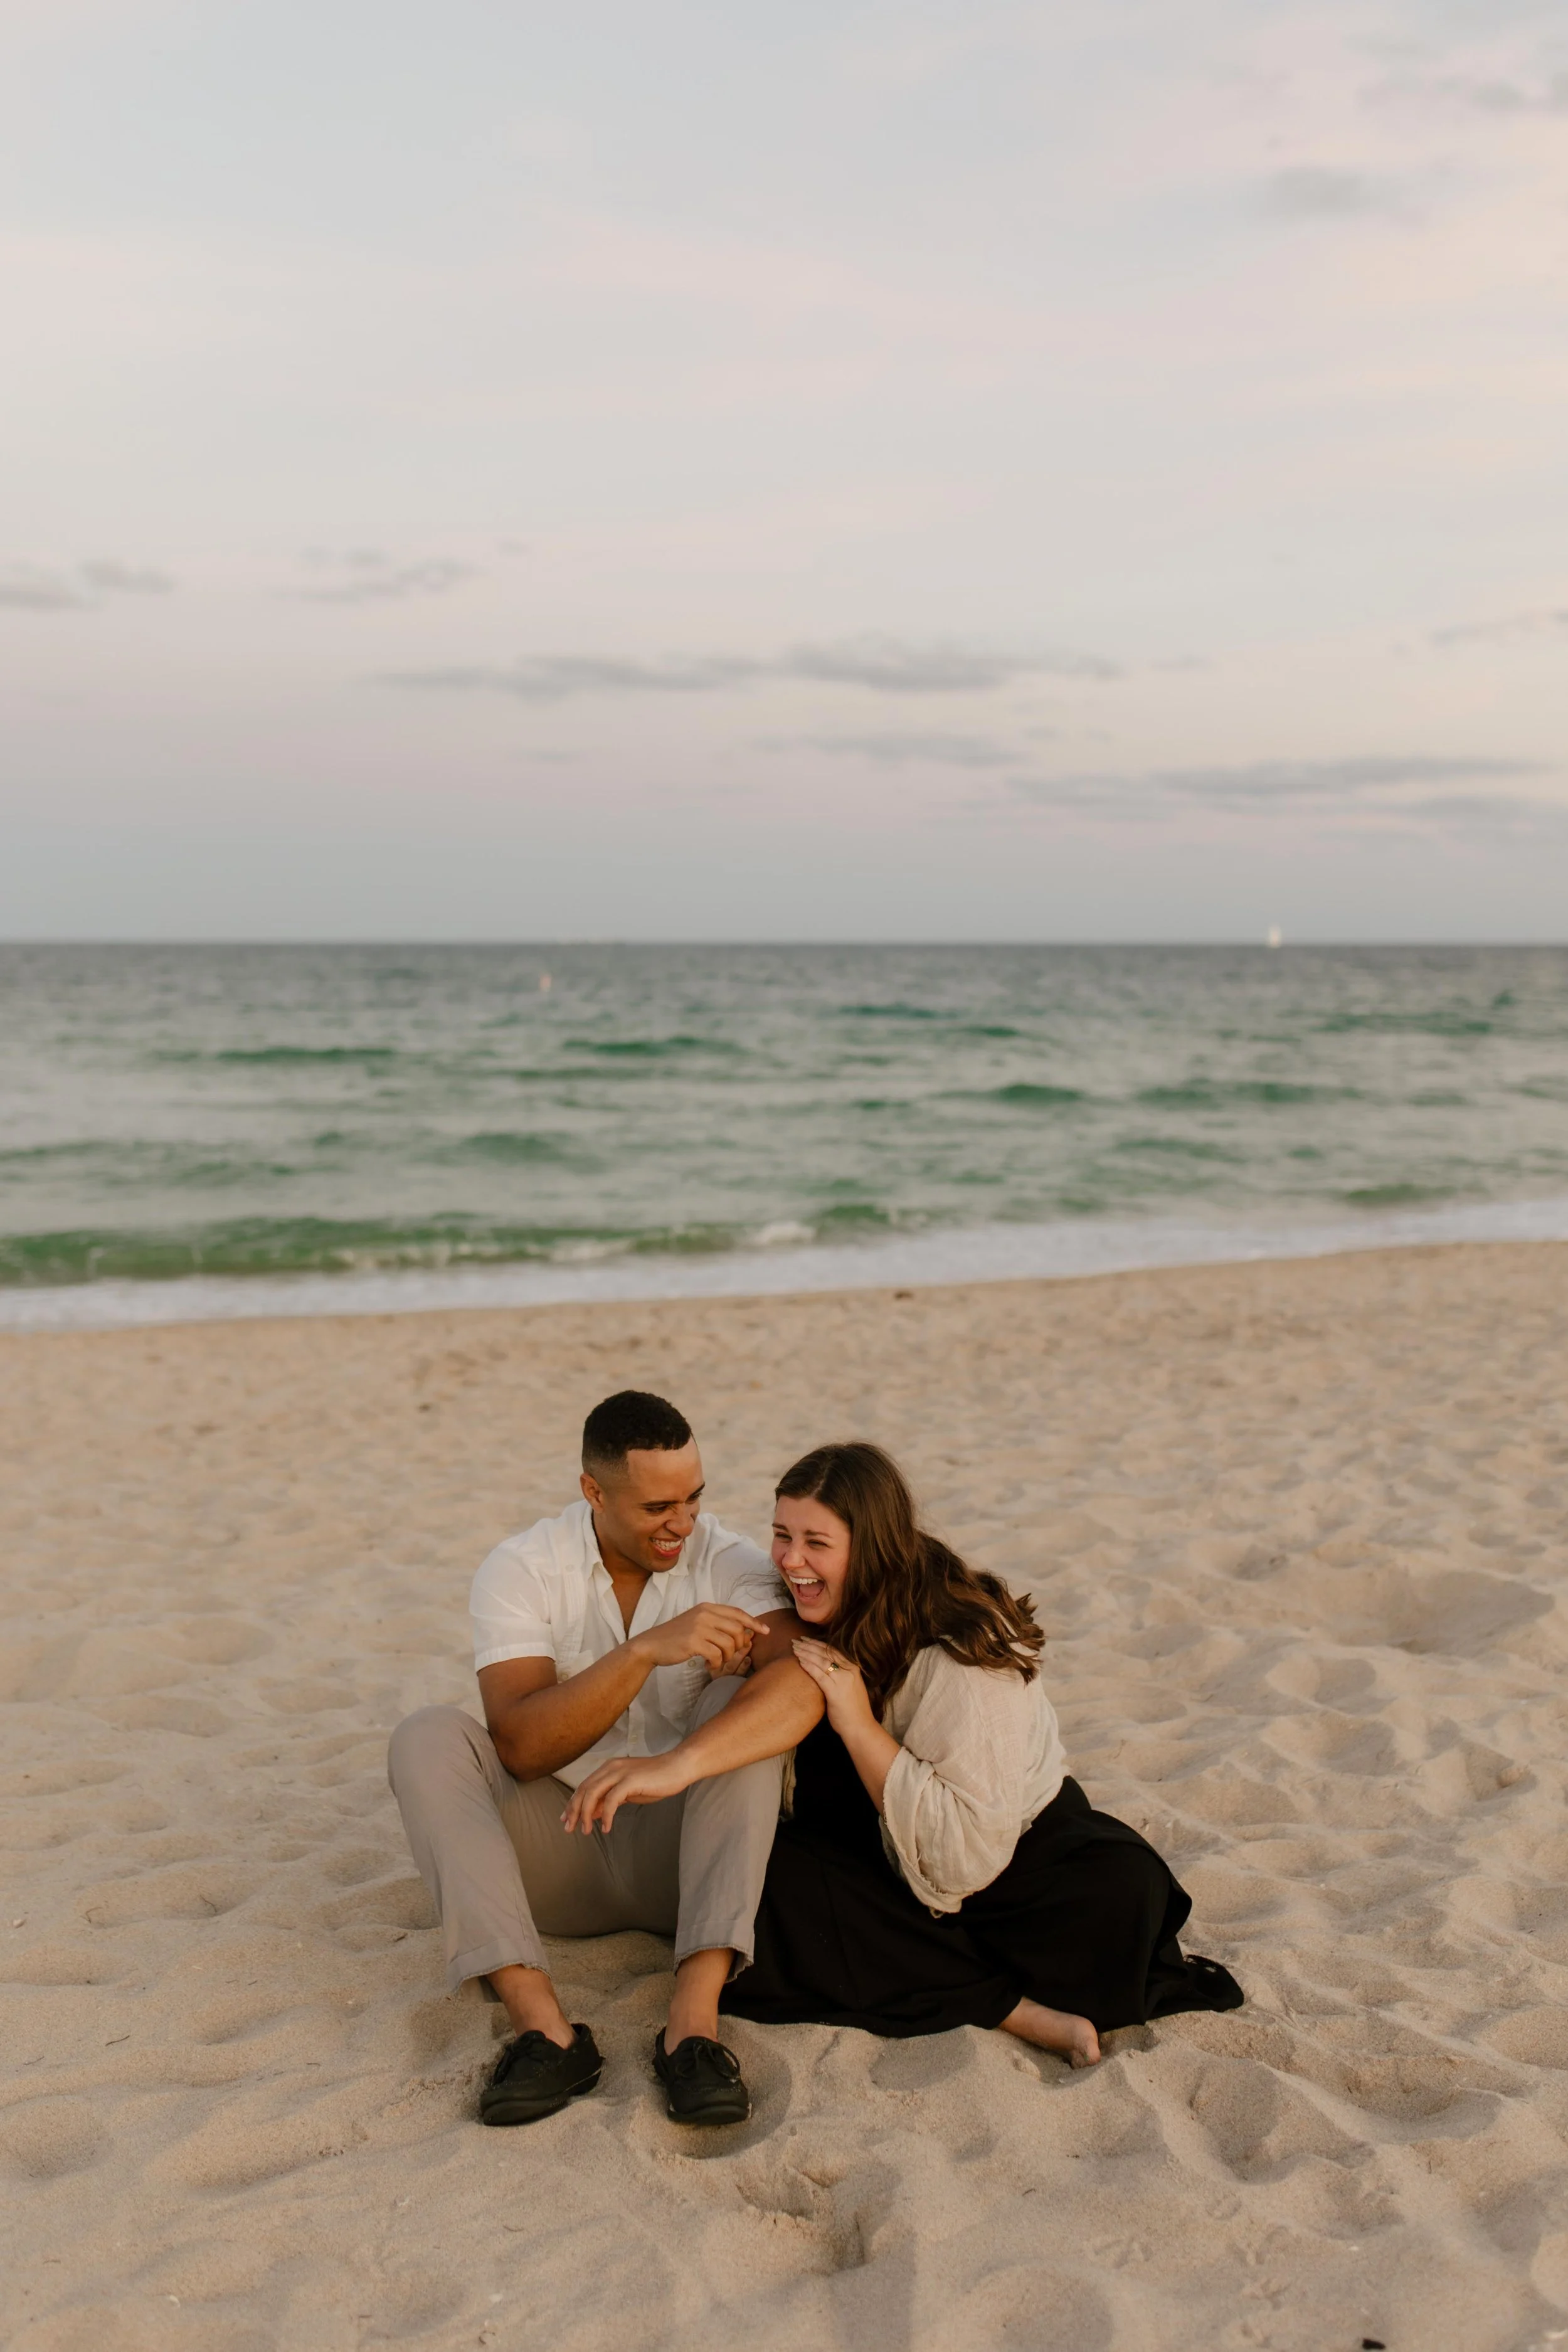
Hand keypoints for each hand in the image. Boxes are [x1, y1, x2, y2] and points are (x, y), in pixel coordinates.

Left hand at [562, 1750, 689, 1833]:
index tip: (566, 1819)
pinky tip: (606, 1828)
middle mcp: (610, 1767)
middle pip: (584, 1789)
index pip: (584, 1786)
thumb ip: (609, 1799)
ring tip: (586, 1831)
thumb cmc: (655, 1780)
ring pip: (593, 1793)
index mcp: (608, 1768)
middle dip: (573, 1810)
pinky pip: (611, 1800)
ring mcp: (620, 1772)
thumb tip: (592, 1813)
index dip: (573, 1803)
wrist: (677, 1768)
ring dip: (586, 1814)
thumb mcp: (628, 1792)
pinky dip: (605, 1815)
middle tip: (569, 1828)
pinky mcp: (630, 1780)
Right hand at [630, 1604, 767, 1675]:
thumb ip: (717, 1623)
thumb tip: (743, 1631)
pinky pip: (717, 1655)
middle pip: (737, 1630)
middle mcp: (705, 1614)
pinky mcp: (693, 1642)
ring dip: (726, 1657)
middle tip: (729, 1655)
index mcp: (707, 1607)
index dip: (753, 1622)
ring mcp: (699, 1627)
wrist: (652, 1645)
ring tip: (716, 1661)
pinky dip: (716, 1663)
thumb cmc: (677, 1636)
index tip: (765, 1631)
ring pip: (729, 1644)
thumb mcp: (697, 1622)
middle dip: (738, 1646)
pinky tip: (708, 1665)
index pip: (738, 1613)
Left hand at [792, 1639, 874, 1733]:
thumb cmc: (853, 1710)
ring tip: (794, 1649)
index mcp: (853, 1668)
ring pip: (822, 1661)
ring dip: (806, 1653)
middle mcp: (849, 1671)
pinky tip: (800, 1662)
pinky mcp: (835, 1692)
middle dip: (809, 1645)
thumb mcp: (849, 1687)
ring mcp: (843, 1681)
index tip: (805, 1639)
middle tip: (795, 1641)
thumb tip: (824, 1669)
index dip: (817, 1643)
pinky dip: (809, 1667)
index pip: (833, 1650)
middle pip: (826, 1653)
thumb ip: (839, 1676)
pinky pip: (820, 1676)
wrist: (860, 1727)